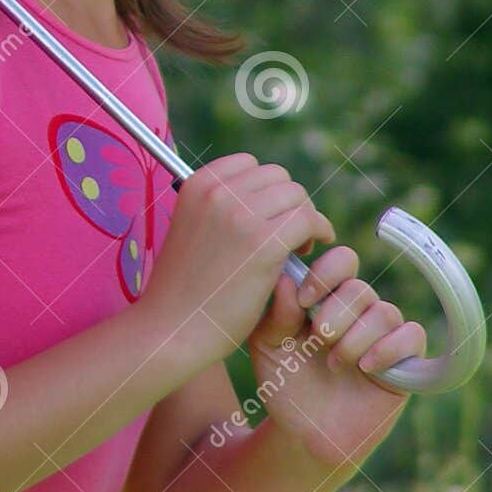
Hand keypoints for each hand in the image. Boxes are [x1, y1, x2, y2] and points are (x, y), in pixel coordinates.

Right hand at [141, 153, 334, 370]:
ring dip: (305, 219)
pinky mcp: (263, 244)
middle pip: (279, 178)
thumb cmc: (185, 287)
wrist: (173, 327)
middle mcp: (217, 192)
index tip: (268, 217)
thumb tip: (262, 195)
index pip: (249, 164)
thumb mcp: (192, 228)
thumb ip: (219, 207)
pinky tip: (309, 252)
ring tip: (296, 248)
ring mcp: (240, 215)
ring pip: (298, 197)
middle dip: (288, 205)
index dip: (265, 191)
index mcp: (196, 184)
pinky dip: (319, 232)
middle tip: (288, 236)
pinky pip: (309, 221)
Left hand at [246, 244, 426, 470]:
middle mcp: (357, 312)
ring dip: (355, 338)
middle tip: (318, 339)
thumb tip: (286, 276)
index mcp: (325, 297)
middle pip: (360, 288)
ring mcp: (382, 336)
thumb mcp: (267, 344)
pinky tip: (365, 368)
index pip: (341, 261)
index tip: (304, 299)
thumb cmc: (284, 382)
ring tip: (333, 363)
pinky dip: (388, 349)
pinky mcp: (404, 363)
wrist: (305, 432)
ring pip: (384, 312)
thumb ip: (276, 312)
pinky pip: (412, 335)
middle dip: (336, 313)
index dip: (326, 273)